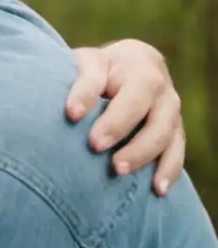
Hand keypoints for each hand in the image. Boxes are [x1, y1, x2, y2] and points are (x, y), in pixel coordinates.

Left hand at [68, 39, 183, 194]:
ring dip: (141, 151)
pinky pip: (176, 150)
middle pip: (141, 102)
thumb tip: (72, 113)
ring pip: (164, 129)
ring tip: (118, 169)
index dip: (85, 94)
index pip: (103, 76)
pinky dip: (169, 169)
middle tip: (94, 145)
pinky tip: (158, 188)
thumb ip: (79, 83)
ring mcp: (170, 106)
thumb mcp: (82, 66)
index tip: (70, 114)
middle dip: (117, 124)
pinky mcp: (176, 129)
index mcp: (129, 59)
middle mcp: (156, 80)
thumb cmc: (96, 71)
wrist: (128, 72)